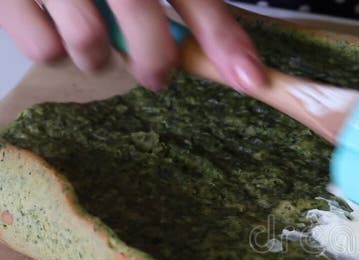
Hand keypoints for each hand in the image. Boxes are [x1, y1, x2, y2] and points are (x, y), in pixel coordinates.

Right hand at [0, 0, 266, 91]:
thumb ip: (198, 12)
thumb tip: (244, 70)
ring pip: (87, 41)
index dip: (221, 36)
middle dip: (154, 58)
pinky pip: (41, 47)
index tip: (250, 80)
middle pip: (137, 13)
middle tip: (157, 74)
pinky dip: (55, 50)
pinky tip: (59, 29)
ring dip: (100, 56)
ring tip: (98, 39)